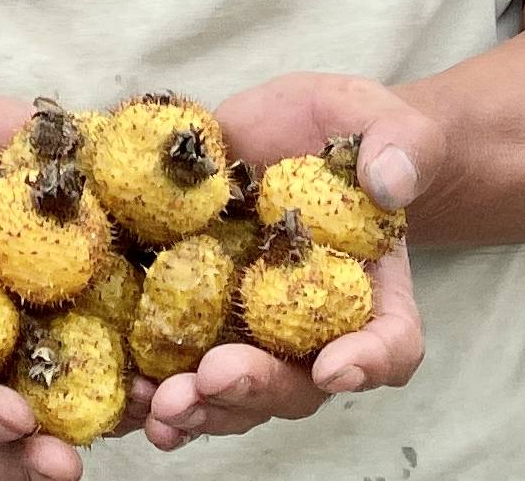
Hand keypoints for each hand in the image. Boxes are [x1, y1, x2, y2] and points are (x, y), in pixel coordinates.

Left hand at [138, 75, 437, 444]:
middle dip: (255, 389)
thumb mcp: (371, 116)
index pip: (390, 343)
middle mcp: (312, 330)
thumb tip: (390, 181)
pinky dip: (151, 390)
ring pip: (234, 394)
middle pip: (298, 385)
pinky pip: (175, 369)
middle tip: (214, 378)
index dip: (368, 363)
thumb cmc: (336, 128)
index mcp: (371, 291)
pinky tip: (125, 395)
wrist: (272, 131)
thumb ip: (399, 141)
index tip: (333, 368)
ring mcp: (250, 333)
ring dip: (198, 407)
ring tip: (160, 405)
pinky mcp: (193, 319)